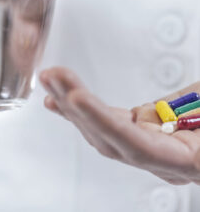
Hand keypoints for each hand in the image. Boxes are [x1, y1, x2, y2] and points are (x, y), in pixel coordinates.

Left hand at [40, 67, 199, 184]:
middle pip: (108, 137)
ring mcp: (148, 145)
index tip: (76, 97)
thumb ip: (192, 105)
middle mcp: (161, 158)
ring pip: (101, 131)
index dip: (103, 121)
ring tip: (51, 81)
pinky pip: (105, 122)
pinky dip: (82, 108)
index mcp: (186, 158)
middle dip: (76, 106)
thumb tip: (159, 109)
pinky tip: (62, 97)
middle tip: (53, 77)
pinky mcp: (141, 130)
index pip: (135, 145)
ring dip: (72, 104)